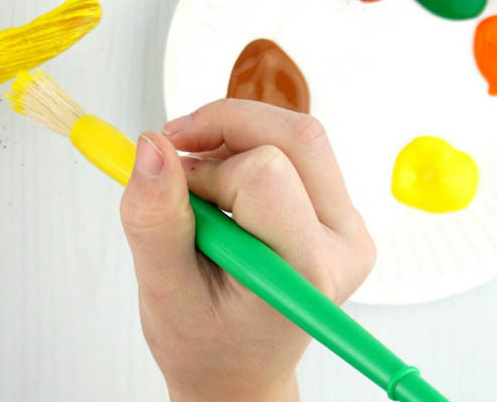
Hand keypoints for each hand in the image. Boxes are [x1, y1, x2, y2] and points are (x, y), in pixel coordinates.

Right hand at [118, 100, 376, 401]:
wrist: (234, 368)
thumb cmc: (204, 342)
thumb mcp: (163, 288)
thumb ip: (155, 218)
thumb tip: (151, 148)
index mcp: (306, 270)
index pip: (263, 173)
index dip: (204, 171)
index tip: (171, 194)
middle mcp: (342, 243)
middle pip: (295, 135)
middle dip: (223, 127)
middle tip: (176, 153)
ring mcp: (345, 224)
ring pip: (296, 132)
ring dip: (233, 133)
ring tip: (196, 176)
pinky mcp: (334, 208)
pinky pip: (294, 145)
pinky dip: (244, 144)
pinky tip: (217, 179)